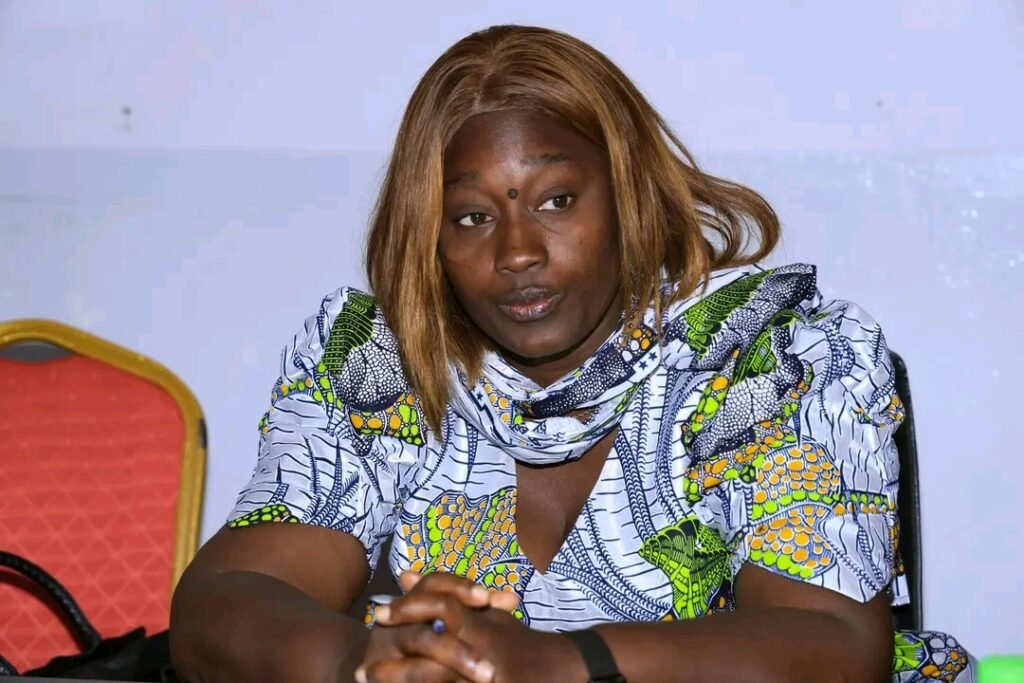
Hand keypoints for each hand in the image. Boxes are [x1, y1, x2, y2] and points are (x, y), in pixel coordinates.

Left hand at [361, 572, 583, 682]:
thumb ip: (447, 595)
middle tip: (361, 667)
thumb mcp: (485, 615)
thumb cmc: (518, 642)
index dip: (408, 608)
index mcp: (479, 622)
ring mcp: (487, 674)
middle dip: (396, 660)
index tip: (377, 616)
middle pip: (432, 648)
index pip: (440, 604)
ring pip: (438, 680)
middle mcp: (482, 646)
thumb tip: (407, 574)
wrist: (561, 670)